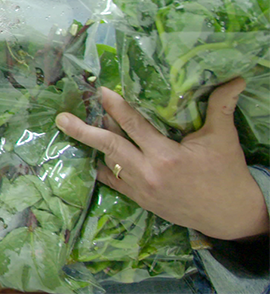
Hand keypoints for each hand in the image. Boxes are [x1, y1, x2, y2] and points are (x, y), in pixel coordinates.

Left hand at [56, 79, 269, 239]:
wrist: (232, 216)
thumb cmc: (228, 174)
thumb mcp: (223, 138)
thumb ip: (221, 107)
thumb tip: (234, 79)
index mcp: (166, 156)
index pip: (134, 125)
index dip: (115, 106)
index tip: (100, 91)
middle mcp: (148, 173)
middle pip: (109, 146)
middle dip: (83, 131)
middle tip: (61, 118)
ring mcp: (142, 189)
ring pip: (110, 163)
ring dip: (96, 146)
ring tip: (78, 128)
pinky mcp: (141, 201)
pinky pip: (114, 183)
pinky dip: (103, 168)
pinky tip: (92, 157)